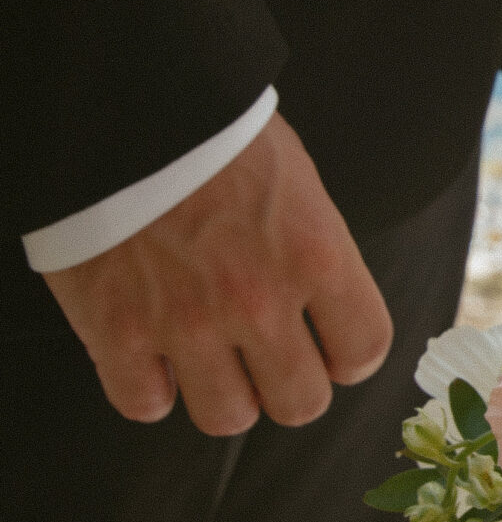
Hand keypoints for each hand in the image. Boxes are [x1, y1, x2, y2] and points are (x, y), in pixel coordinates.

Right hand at [44, 114, 392, 436]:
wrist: (126, 104)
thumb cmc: (216, 132)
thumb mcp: (295, 179)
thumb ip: (314, 250)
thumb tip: (325, 306)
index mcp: (315, 253)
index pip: (364, 348)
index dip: (348, 355)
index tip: (331, 348)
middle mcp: (258, 300)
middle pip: (300, 403)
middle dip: (289, 385)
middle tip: (269, 358)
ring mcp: (186, 323)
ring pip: (228, 418)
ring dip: (224, 393)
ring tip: (211, 357)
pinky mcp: (117, 332)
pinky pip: (146, 405)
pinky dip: (150, 389)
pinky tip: (153, 355)